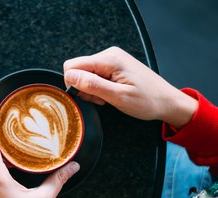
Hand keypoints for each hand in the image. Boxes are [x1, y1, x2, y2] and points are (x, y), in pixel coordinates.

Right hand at [64, 47, 197, 128]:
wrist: (167, 102)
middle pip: (78, 70)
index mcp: (109, 59)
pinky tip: (111, 94)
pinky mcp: (113, 66)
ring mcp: (111, 59)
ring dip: (92, 89)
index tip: (91, 95)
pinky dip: (99, 88)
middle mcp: (109, 55)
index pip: (72, 66)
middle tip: (102, 98)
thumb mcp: (118, 97)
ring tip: (109, 97)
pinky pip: (95, 76)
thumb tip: (70, 76)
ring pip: (85, 74)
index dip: (75, 84)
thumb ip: (93, 85)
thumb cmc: (148, 101)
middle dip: (84, 88)